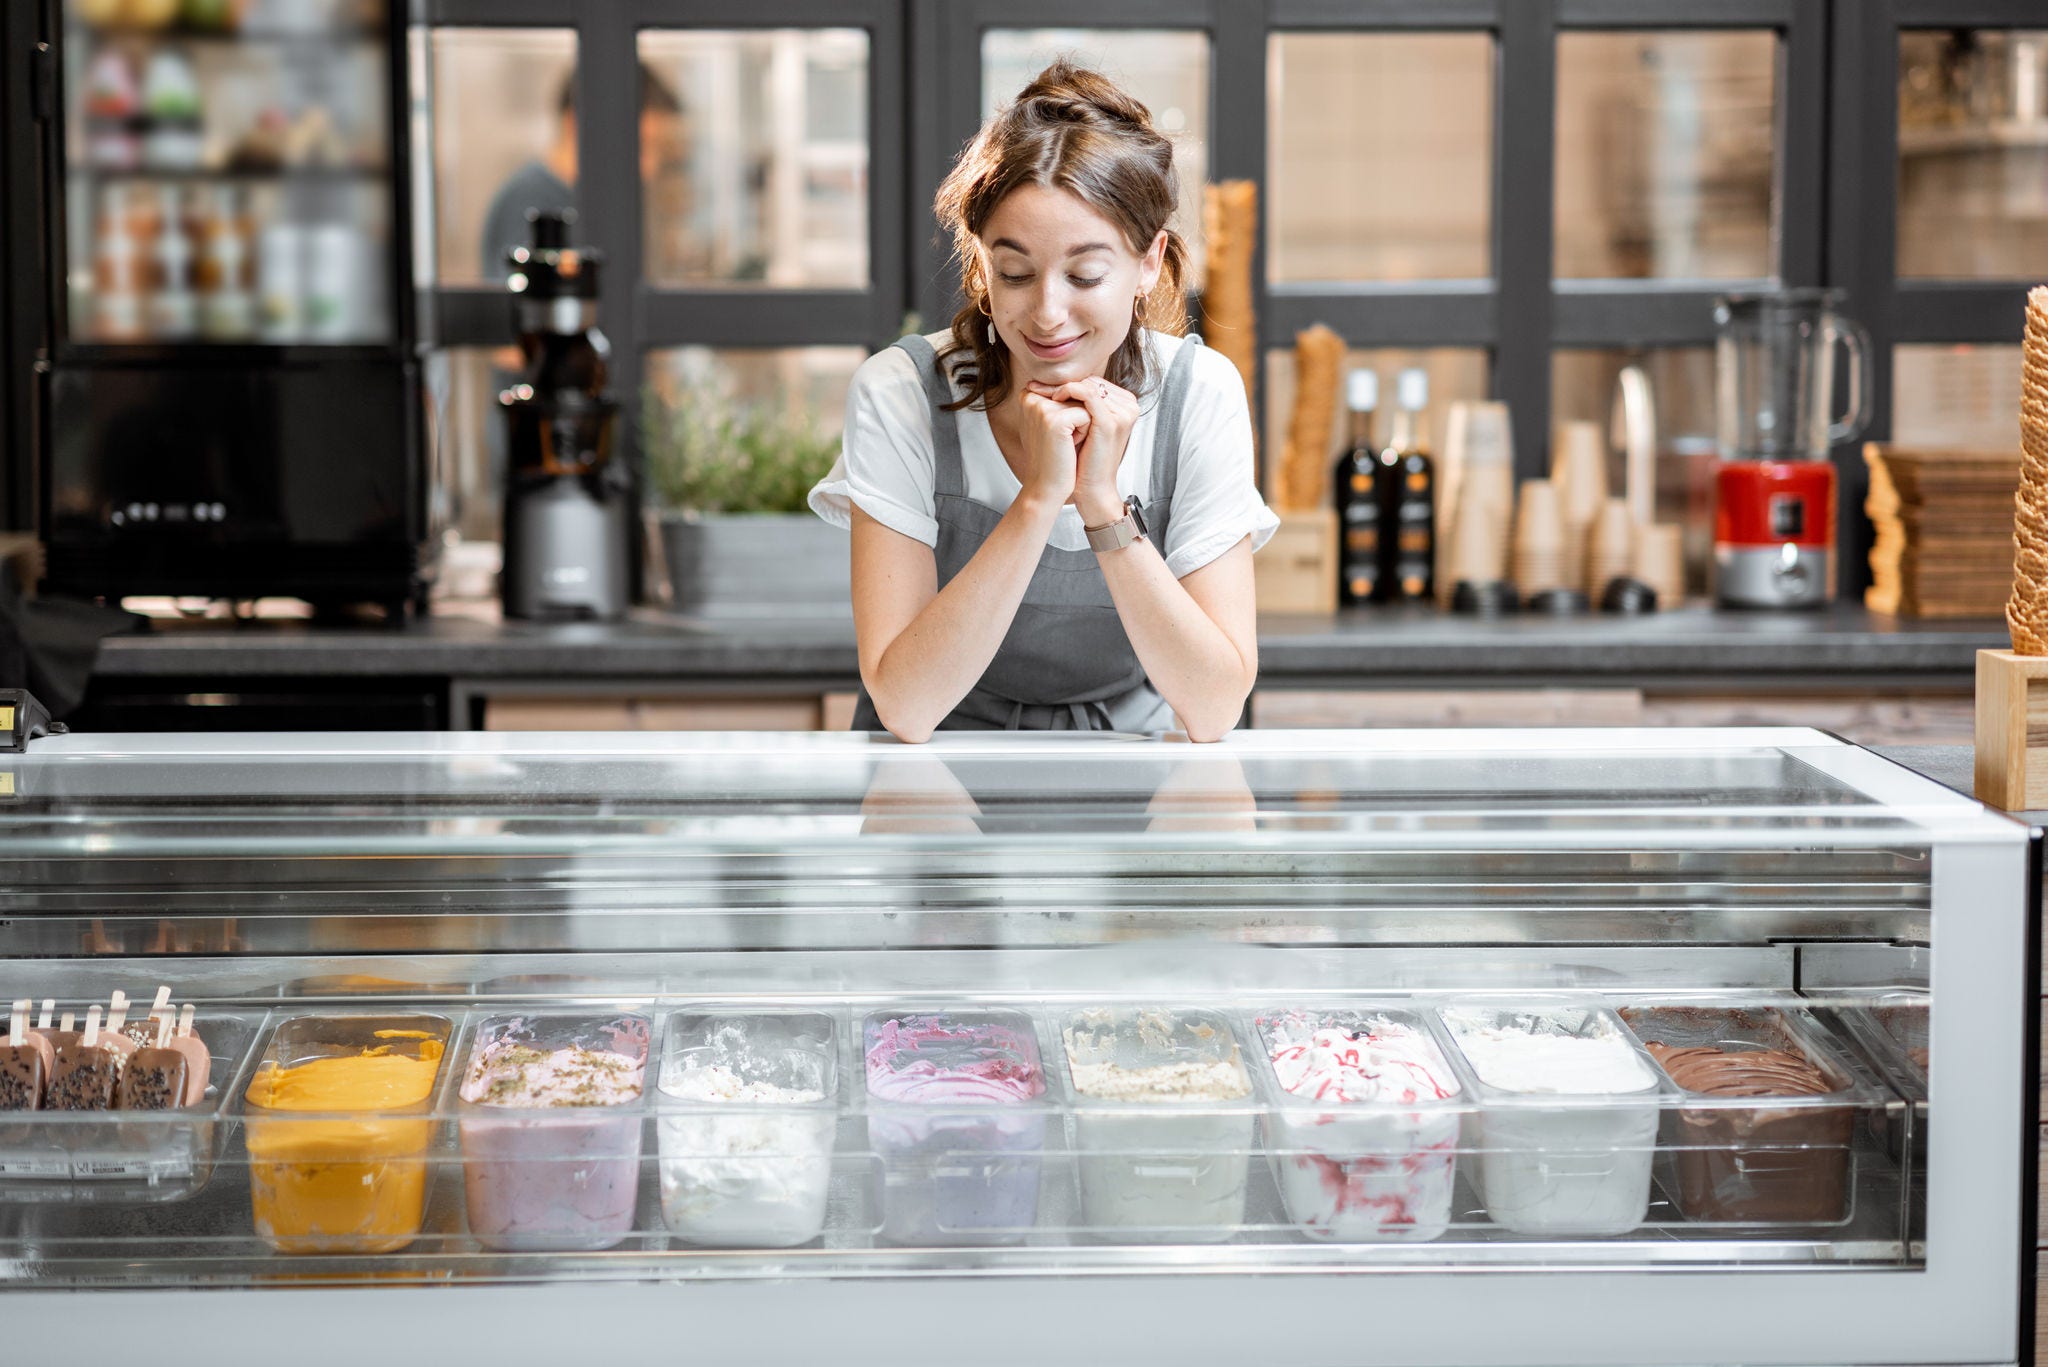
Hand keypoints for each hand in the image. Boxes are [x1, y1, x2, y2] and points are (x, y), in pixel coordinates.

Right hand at [1015, 388, 1091, 507]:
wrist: (1046, 487)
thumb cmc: (1052, 458)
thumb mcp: (1052, 423)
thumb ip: (1059, 400)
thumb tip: (1083, 384)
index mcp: (1029, 395)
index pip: (1069, 389)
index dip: (1072, 412)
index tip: (1056, 433)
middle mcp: (1032, 397)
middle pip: (1077, 394)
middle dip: (1078, 418)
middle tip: (1061, 441)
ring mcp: (1041, 407)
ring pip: (1084, 404)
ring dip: (1083, 426)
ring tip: (1065, 443)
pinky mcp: (1054, 420)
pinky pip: (1087, 416)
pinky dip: (1085, 434)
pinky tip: (1069, 447)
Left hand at [1026, 376, 1137, 522]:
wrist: (1092, 487)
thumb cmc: (1085, 459)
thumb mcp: (1084, 426)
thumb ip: (1080, 404)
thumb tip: (1051, 383)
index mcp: (1125, 404)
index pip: (1094, 382)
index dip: (1067, 383)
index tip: (1041, 385)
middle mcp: (1129, 405)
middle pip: (1091, 381)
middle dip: (1062, 383)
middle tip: (1036, 386)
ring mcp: (1122, 412)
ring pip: (1088, 385)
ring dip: (1062, 387)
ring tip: (1041, 393)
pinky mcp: (1111, 420)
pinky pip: (1088, 394)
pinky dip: (1069, 391)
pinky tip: (1054, 397)